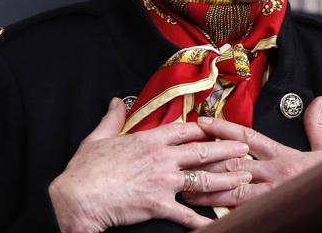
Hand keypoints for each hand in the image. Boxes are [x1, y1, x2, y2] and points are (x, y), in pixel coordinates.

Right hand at [49, 98, 251, 231]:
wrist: (77, 198)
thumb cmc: (85, 169)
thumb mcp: (98, 137)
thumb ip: (112, 118)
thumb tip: (116, 102)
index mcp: (149, 140)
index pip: (185, 130)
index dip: (205, 128)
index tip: (219, 128)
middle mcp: (162, 158)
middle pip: (202, 151)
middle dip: (227, 149)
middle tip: (245, 148)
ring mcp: (163, 182)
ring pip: (203, 178)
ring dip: (226, 178)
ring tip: (244, 178)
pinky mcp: (159, 205)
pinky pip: (187, 214)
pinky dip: (204, 220)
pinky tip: (218, 222)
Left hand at [184, 96, 321, 206]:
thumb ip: (316, 123)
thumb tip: (319, 98)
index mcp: (282, 154)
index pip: (246, 137)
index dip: (222, 128)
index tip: (202, 122)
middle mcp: (273, 172)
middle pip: (232, 163)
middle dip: (206, 161)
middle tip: (183, 157)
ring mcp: (272, 194)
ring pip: (233, 190)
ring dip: (208, 190)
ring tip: (185, 190)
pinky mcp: (273, 211)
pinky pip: (243, 213)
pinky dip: (225, 214)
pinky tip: (206, 217)